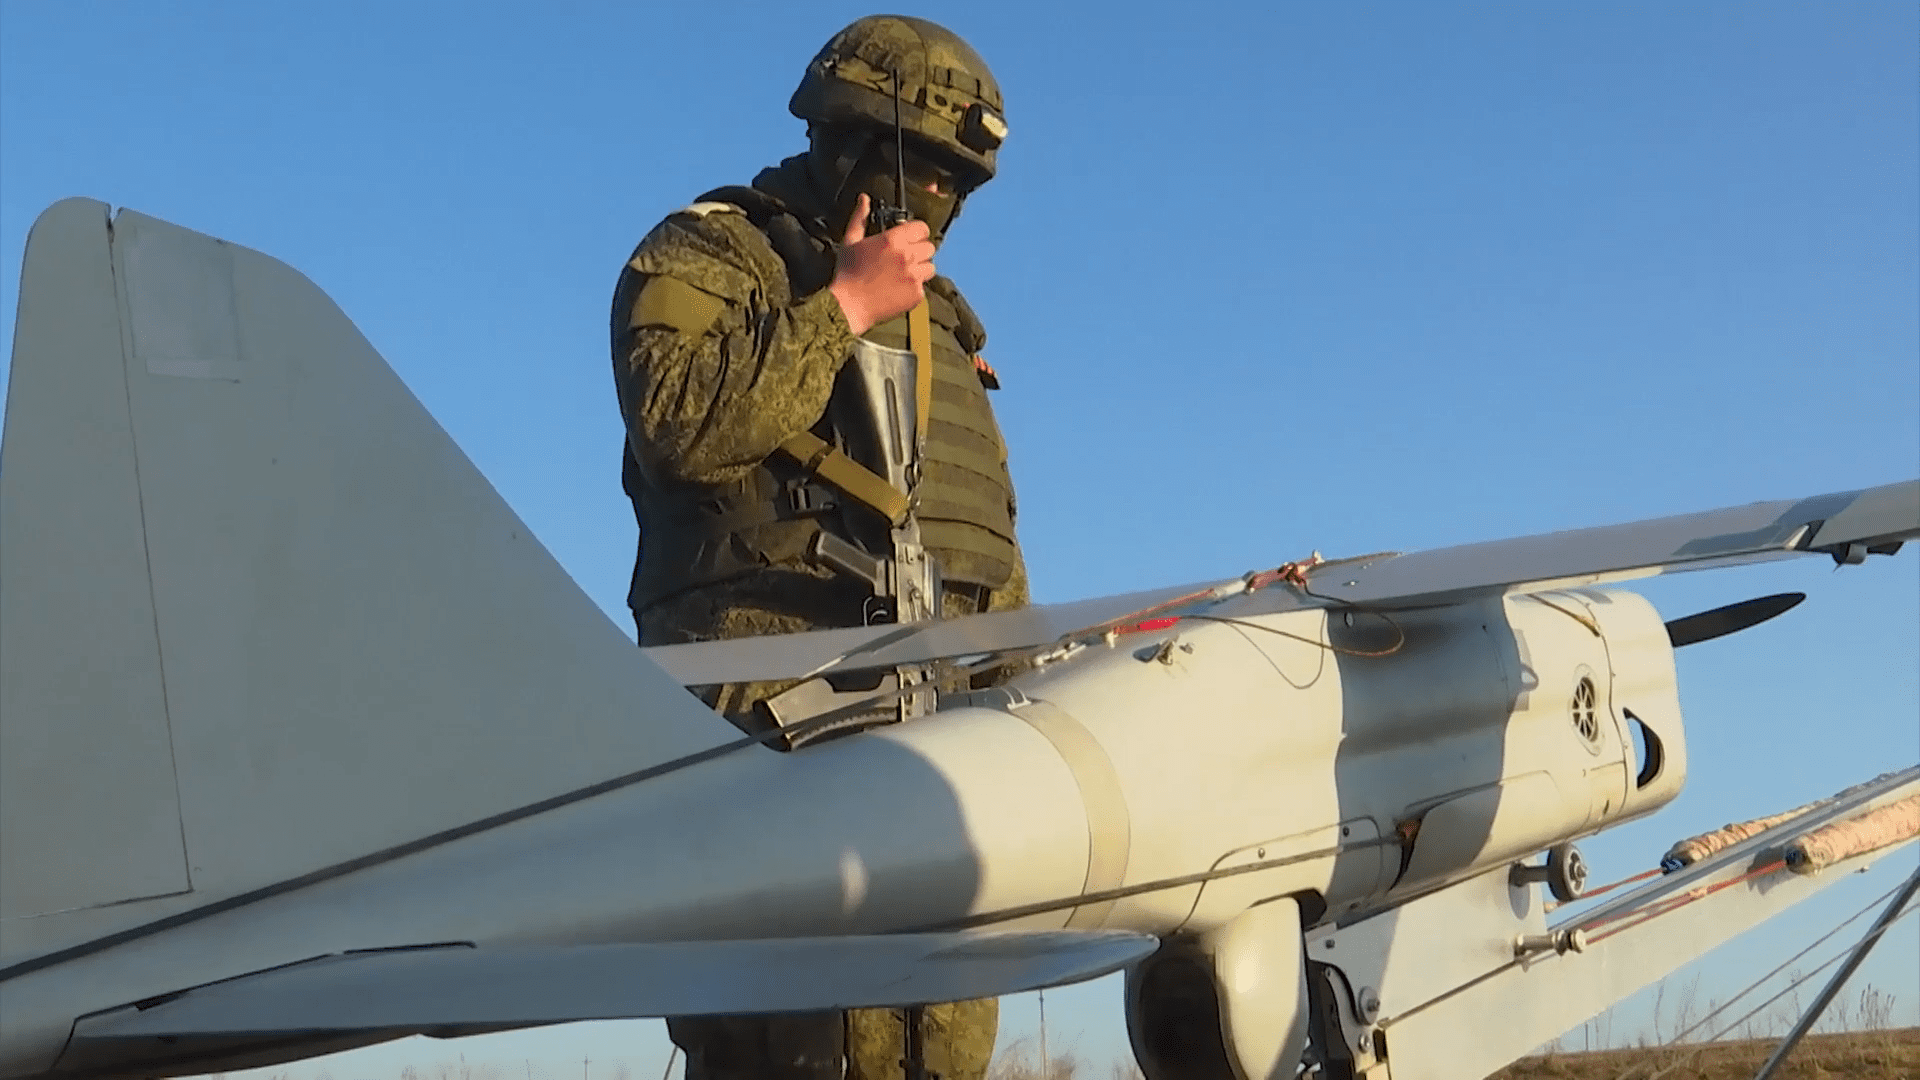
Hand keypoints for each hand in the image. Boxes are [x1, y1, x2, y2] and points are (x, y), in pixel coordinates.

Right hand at [829, 193, 934, 335]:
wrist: (849, 306)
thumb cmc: (847, 273)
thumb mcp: (851, 241)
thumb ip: (860, 218)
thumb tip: (864, 198)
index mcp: (893, 240)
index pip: (922, 228)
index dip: (916, 233)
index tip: (909, 238)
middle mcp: (907, 256)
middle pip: (929, 247)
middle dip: (919, 251)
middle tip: (904, 258)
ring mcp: (914, 276)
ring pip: (930, 267)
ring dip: (920, 269)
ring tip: (903, 274)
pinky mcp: (916, 294)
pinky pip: (924, 286)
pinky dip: (915, 287)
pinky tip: (899, 288)